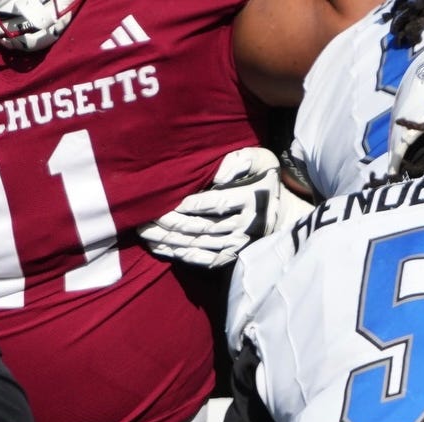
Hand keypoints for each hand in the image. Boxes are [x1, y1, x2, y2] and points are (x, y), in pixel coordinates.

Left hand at [139, 147, 312, 267]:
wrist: (281, 215)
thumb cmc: (264, 181)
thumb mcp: (261, 161)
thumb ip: (241, 160)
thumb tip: (218, 173)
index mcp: (251, 198)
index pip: (214, 203)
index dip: (187, 204)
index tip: (162, 200)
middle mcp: (244, 225)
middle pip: (202, 226)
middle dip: (170, 223)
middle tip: (142, 216)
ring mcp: (238, 244)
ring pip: (198, 244)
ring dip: (168, 240)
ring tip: (142, 231)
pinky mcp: (231, 256)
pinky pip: (203, 259)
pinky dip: (180, 256)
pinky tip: (158, 249)